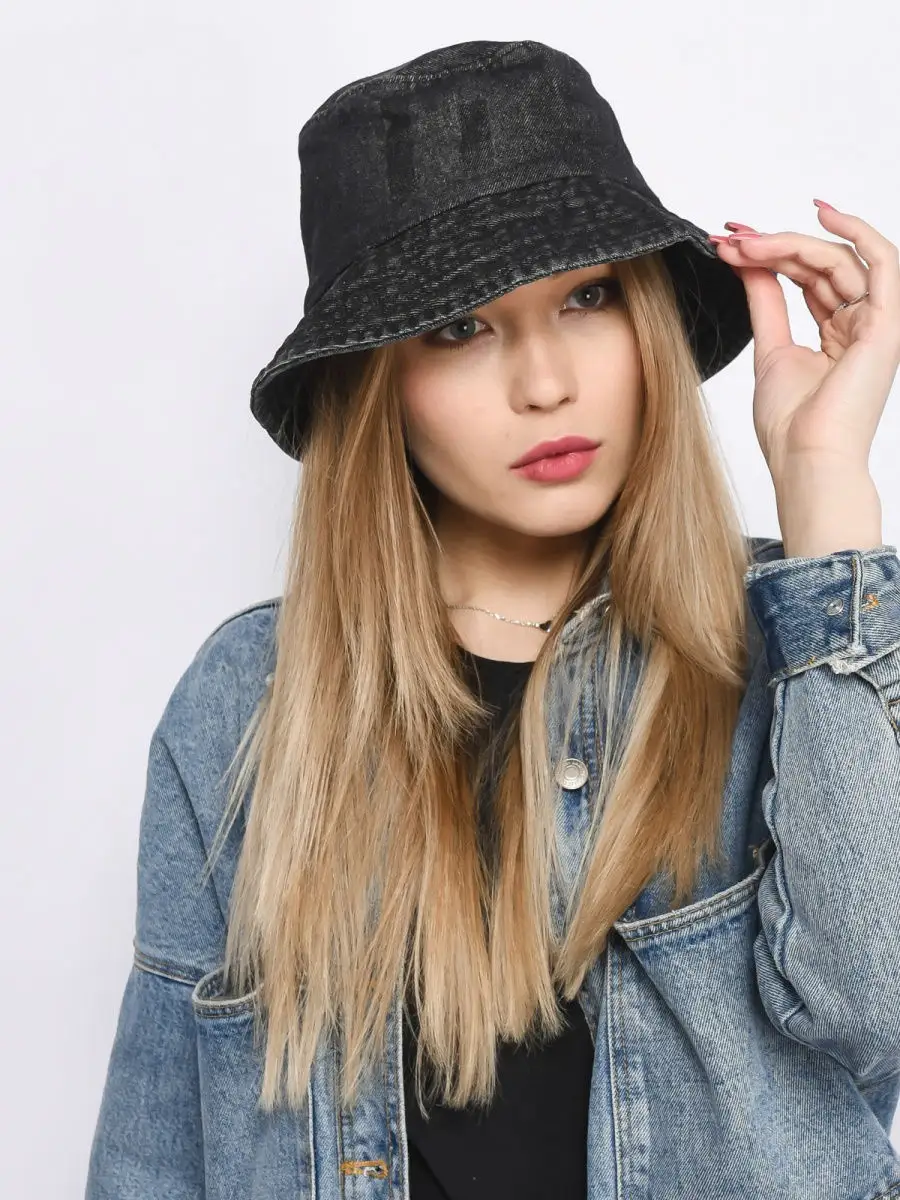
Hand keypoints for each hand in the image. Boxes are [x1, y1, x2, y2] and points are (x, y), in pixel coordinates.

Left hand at [710, 202, 899, 481]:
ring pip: (838, 259)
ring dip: (789, 243)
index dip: (770, 254)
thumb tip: (749, 263)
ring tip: (745, 241)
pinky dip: (857, 230)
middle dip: (771, 245)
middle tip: (729, 238)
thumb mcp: (771, 349)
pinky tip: (821, 213)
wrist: (805, 459)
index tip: (728, 242)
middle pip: (819, 264)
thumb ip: (766, 302)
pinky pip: (883, 260)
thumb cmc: (790, 425)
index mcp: (838, 334)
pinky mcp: (885, 323)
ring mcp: (876, 322)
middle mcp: (861, 324)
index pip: (807, 277)